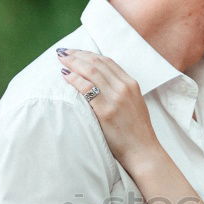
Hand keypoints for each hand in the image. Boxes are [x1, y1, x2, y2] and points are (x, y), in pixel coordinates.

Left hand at [56, 48, 159, 166]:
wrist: (143, 151)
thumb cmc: (136, 132)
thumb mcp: (134, 104)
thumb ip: (121, 91)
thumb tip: (100, 83)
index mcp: (131, 84)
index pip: (107, 62)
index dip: (89, 54)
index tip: (76, 52)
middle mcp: (124, 87)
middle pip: (97, 63)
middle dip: (77, 55)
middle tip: (63, 53)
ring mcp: (115, 98)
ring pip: (90, 71)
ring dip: (73, 63)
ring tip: (61, 60)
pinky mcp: (106, 111)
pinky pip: (86, 88)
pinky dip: (74, 79)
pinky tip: (65, 75)